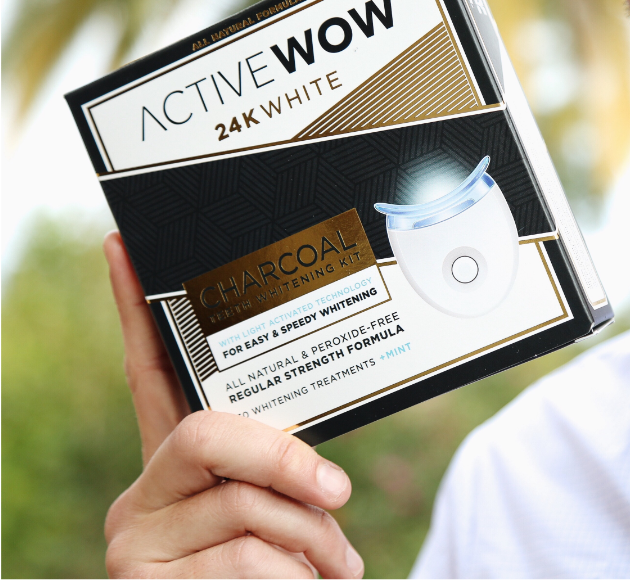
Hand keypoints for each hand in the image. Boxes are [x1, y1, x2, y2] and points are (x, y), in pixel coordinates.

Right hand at [102, 231, 363, 577]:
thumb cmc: (280, 572)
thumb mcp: (284, 512)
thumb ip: (281, 478)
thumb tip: (326, 485)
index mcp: (178, 465)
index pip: (151, 376)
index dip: (137, 314)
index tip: (124, 249)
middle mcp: (145, 494)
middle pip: (206, 433)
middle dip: (284, 459)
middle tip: (338, 493)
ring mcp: (137, 539)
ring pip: (246, 506)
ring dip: (312, 541)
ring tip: (332, 567)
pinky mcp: (143, 580)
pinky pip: (249, 560)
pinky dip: (299, 576)